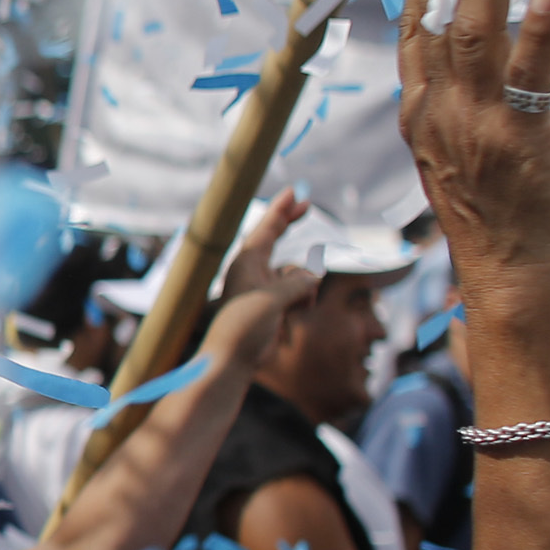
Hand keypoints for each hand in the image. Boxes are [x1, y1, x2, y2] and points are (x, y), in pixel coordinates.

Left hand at [207, 189, 317, 340]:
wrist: (234, 357)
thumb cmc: (244, 325)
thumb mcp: (273, 299)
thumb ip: (297, 283)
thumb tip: (315, 276)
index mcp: (246, 263)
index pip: (267, 228)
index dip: (282, 209)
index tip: (294, 192)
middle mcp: (253, 270)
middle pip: (277, 239)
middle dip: (291, 223)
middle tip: (307, 205)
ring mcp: (264, 287)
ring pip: (296, 273)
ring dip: (305, 284)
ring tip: (298, 305)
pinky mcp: (273, 303)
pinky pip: (298, 290)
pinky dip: (304, 297)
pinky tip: (298, 312)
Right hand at [395, 0, 549, 286]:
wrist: (511, 274)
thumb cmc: (495, 219)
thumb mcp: (464, 156)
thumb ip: (472, 108)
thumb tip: (504, 69)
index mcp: (421, 115)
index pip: (415, 33)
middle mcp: (438, 112)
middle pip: (435, 19)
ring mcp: (475, 124)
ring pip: (473, 33)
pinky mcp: (519, 136)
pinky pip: (528, 73)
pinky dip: (537, 29)